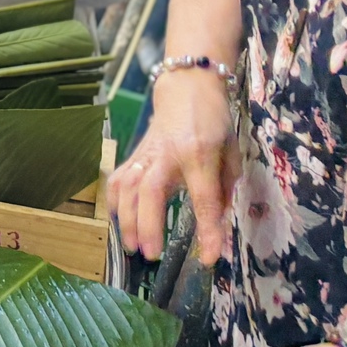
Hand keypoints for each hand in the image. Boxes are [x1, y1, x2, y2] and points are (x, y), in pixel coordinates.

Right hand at [111, 67, 241, 262]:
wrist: (187, 88)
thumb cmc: (214, 121)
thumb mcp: (231, 153)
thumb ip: (224, 189)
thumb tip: (217, 223)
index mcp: (200, 155)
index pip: (204, 199)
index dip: (208, 231)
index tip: (209, 258)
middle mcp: (168, 155)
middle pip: (150, 192)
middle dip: (148, 225)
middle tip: (151, 255)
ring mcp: (146, 154)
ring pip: (127, 187)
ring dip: (126, 219)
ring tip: (132, 247)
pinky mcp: (133, 154)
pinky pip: (117, 180)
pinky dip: (114, 204)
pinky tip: (118, 223)